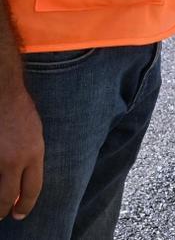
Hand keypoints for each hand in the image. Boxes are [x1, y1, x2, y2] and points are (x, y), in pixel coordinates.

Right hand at [0, 81, 42, 220]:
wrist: (4, 94)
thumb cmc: (21, 112)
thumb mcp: (35, 137)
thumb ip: (30, 160)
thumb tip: (20, 184)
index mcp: (33, 153)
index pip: (32, 189)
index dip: (25, 205)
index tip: (19, 214)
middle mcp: (14, 159)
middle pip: (7, 195)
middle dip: (3, 210)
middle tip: (1, 216)